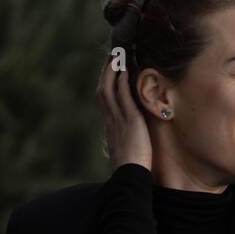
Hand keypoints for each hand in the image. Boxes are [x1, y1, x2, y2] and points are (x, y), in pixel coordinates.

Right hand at [95, 56, 152, 171]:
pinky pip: (123, 96)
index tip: (110, 71)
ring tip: (118, 55)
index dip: (106, 84)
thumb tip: (126, 142)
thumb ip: (125, 142)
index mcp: (110, 128)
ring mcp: (118, 120)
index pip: (105, 100)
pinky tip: (124, 70)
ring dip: (112, 71)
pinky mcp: (130, 121)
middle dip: (106, 72)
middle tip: (112, 56)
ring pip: (109, 89)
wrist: (129, 178)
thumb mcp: (126, 152)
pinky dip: (122, 81)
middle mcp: (111, 121)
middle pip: (103, 90)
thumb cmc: (130, 170)